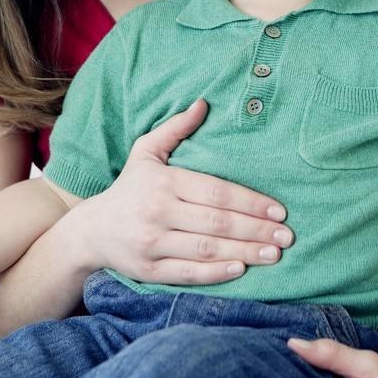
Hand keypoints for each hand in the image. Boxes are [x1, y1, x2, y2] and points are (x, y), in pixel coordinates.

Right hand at [68, 99, 294, 284]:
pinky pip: (187, 273)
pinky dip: (216, 273)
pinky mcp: (148, 270)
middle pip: (217, 222)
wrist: (90, 230)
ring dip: (245, 252)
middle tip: (287, 236)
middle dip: (256, 229)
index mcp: (164, 182)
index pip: (216, 192)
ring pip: (206, 249)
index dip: (251, 202)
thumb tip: (203, 104)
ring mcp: (152, 243)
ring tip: (275, 254)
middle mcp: (158, 212)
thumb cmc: (129, 188)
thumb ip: (175, 129)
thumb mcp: (146, 152)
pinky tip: (241, 269)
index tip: (279, 210)